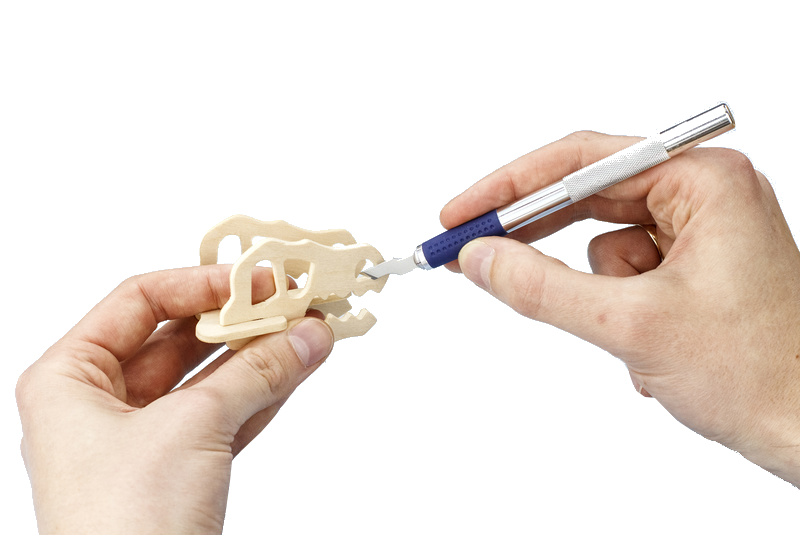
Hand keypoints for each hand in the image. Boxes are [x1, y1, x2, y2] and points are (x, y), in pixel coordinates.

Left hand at [15, 265, 333, 533]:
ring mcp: (141, 441)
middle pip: (180, 339)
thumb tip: (305, 335)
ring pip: (209, 378)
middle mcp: (99, 405)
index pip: (140, 301)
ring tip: (308, 329)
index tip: (256, 279)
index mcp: (69, 380)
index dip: (202, 284)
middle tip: (291, 301)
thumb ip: (255, 371)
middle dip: (240, 320)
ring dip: (260, 355)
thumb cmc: (121, 526)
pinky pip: (225, 415)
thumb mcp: (192, 427)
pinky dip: (262, 392)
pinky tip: (298, 368)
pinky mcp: (178, 471)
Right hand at [441, 131, 799, 485]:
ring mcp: (700, 234)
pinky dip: (619, 315)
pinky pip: (622, 278)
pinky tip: (652, 349)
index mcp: (705, 181)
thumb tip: (481, 258)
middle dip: (536, 238)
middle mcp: (704, 195)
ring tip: (636, 336)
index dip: (511, 188)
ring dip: (601, 298)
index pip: (583, 163)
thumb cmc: (761, 375)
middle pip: (587, 199)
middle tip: (475, 252)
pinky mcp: (692, 270)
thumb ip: (542, 288)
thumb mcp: (632, 325)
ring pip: (602, 248)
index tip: (462, 214)